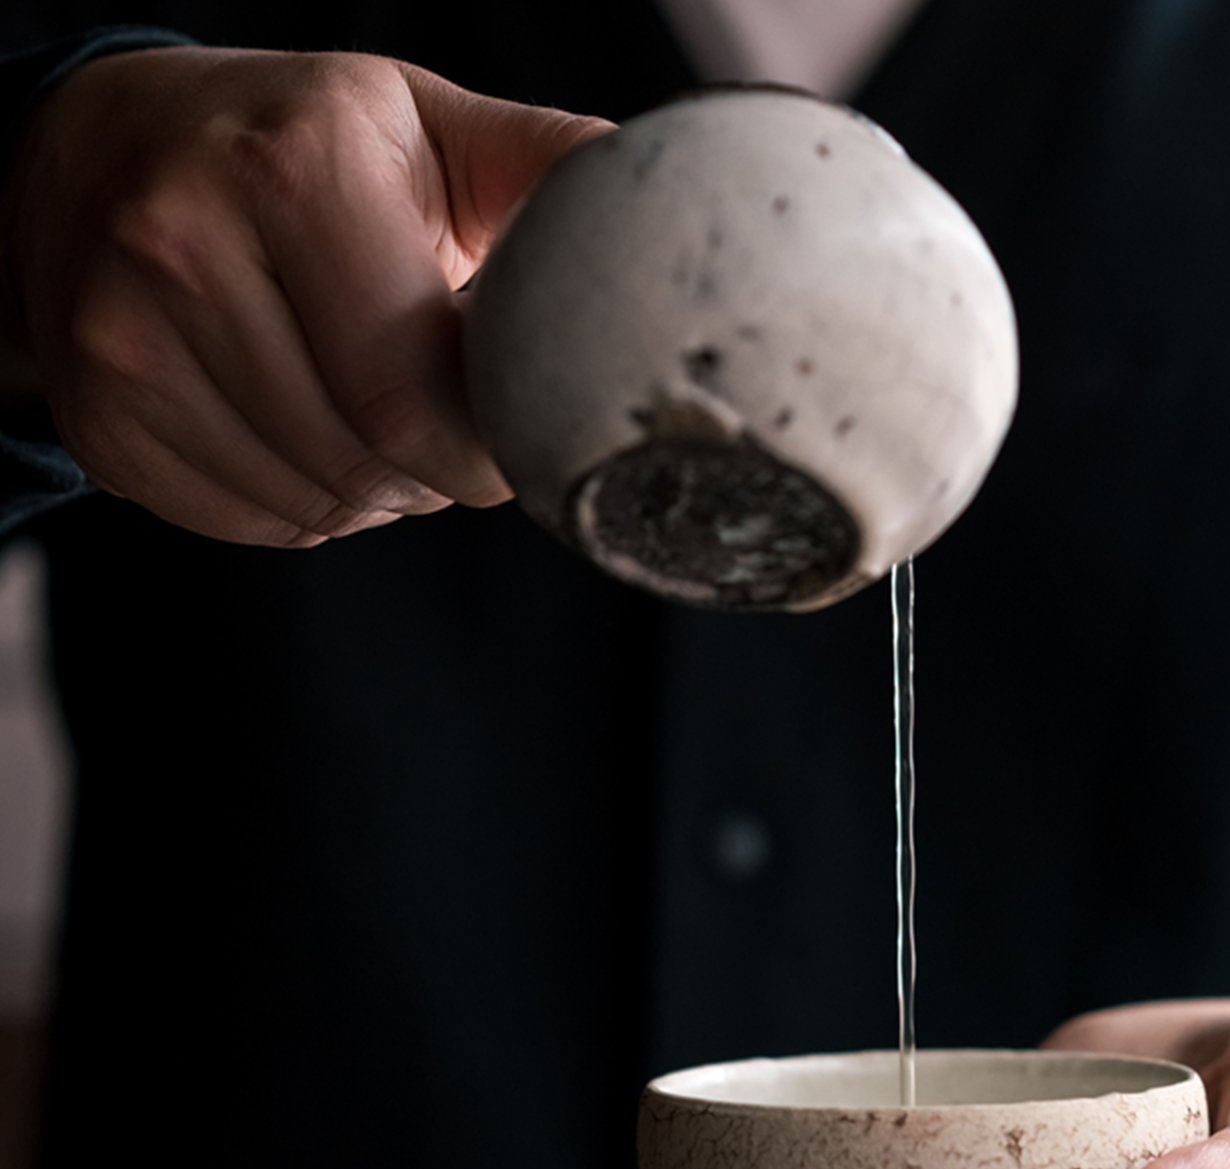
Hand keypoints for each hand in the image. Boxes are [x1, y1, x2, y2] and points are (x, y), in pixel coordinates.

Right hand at [0, 47, 610, 545]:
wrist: (98, 157)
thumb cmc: (296, 145)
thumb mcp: (423, 125)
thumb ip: (546, 169)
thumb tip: (673, 204)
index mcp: (296, 167)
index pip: (416, 394)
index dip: (485, 450)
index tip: (512, 442)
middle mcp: (185, 245)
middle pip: (367, 463)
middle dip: (436, 473)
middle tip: (449, 427)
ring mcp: (123, 340)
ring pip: (315, 505)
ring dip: (377, 493)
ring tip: (373, 415)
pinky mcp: (100, 420)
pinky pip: (253, 525)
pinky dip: (305, 507)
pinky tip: (304, 432)